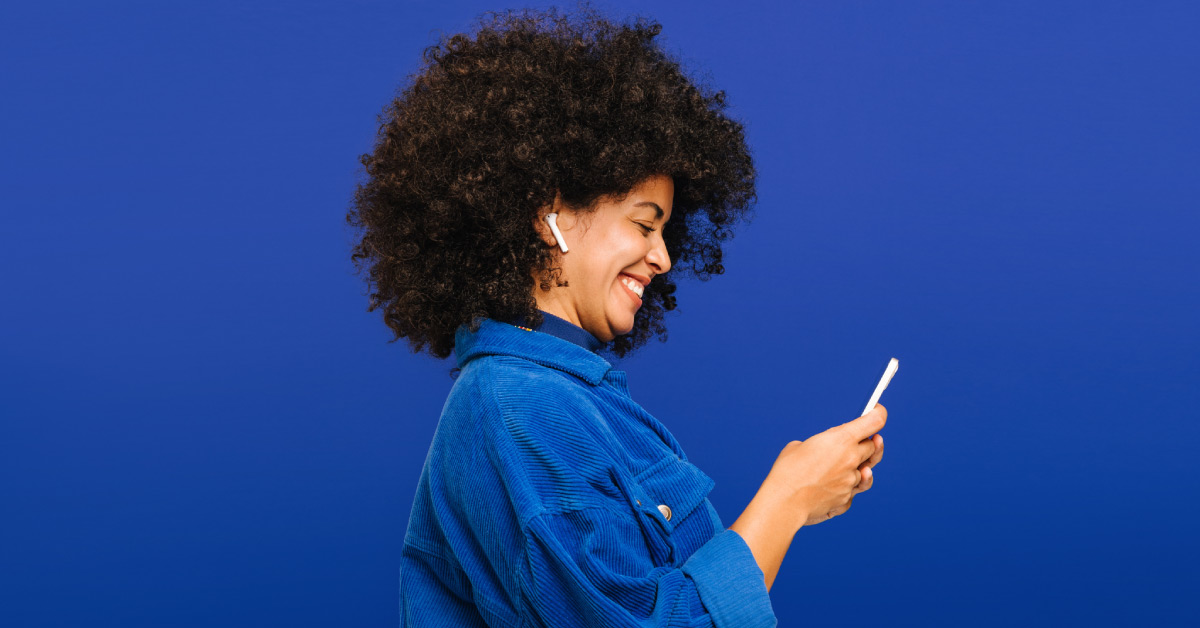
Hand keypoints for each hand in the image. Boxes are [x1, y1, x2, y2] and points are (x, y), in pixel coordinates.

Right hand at [763, 404, 886, 528]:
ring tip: (840, 467)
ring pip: (865, 472)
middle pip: (872, 447)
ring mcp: (851, 481)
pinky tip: (830, 487)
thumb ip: (820, 445)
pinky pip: (852, 491)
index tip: (877, 411)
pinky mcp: (847, 500)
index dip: (878, 414)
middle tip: (856, 442)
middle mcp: (852, 459)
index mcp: (842, 439)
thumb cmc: (788, 472)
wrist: (784, 502)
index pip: (874, 422)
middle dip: (866, 443)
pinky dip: (845, 489)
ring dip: (856, 468)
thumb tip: (822, 452)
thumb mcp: (800, 446)